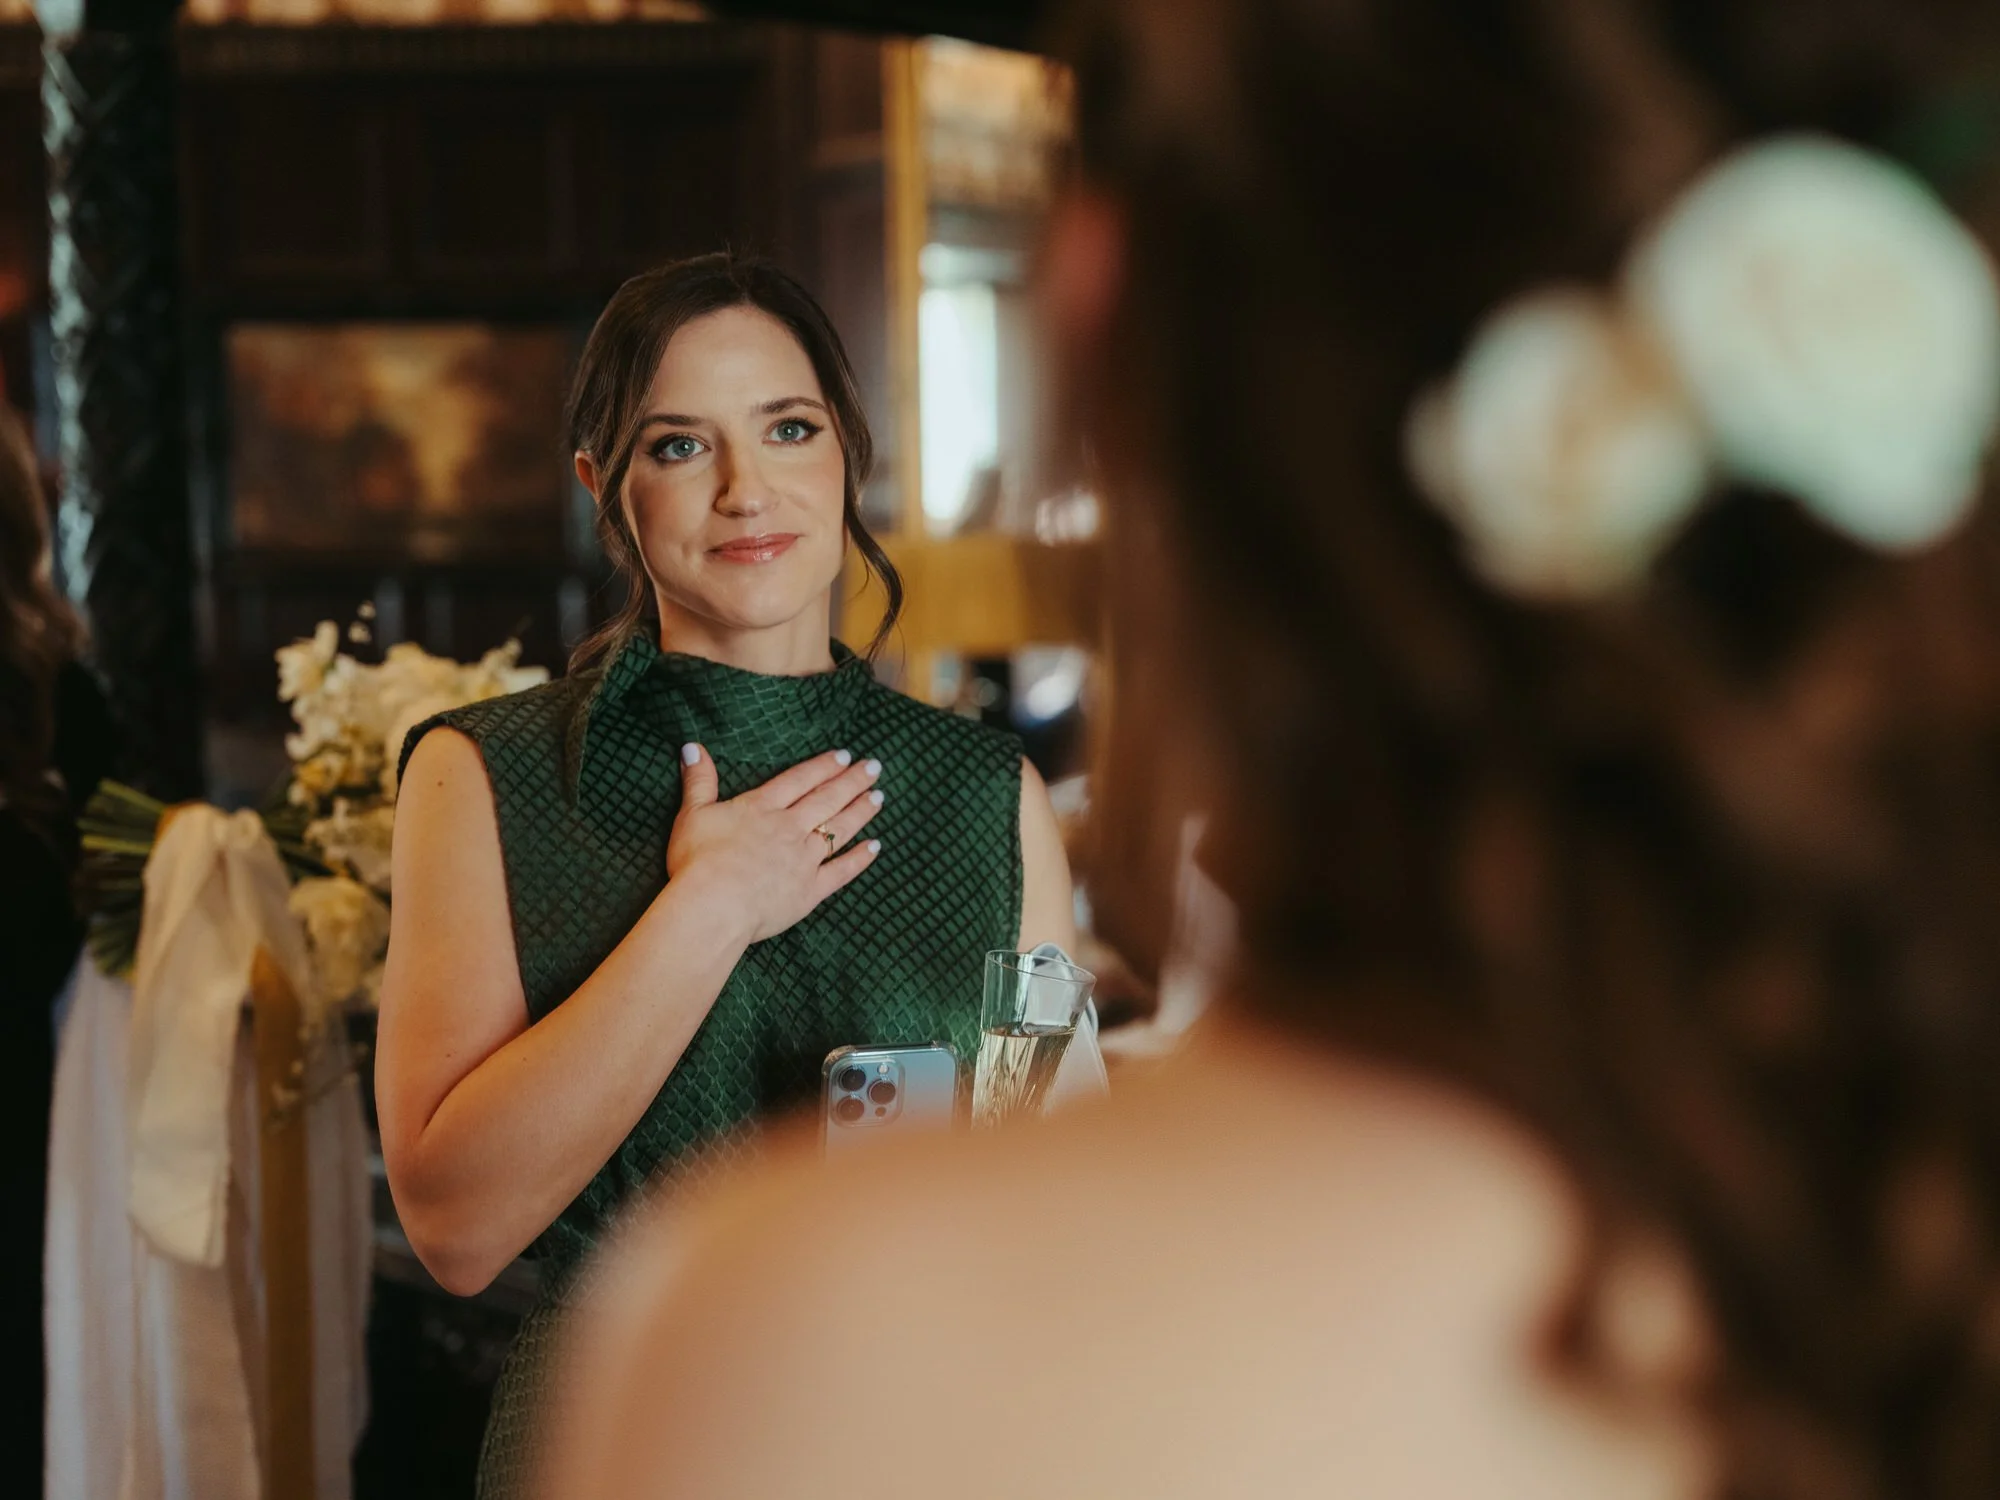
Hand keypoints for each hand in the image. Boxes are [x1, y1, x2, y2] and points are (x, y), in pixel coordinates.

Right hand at [665, 744, 885, 943]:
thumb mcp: (692, 813)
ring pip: (839, 829)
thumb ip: (698, 780)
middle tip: (874, 766)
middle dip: (853, 781)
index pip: (799, 780)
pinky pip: (841, 871)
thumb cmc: (697, 861)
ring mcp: (804, 859)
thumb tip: (693, 746)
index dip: (823, 766)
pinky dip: (860, 858)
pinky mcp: (810, 891)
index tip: (845, 755)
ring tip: (879, 797)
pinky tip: (875, 847)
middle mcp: (789, 828)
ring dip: (861, 811)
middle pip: (827, 799)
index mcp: (762, 808)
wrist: (713, 906)